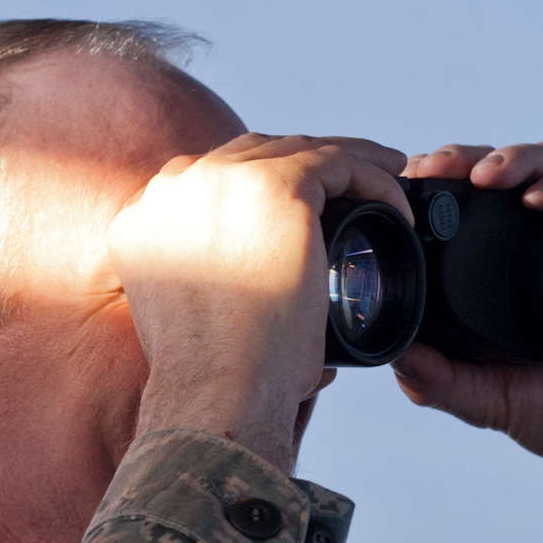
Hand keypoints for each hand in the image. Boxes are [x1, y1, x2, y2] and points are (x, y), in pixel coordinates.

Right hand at [109, 132, 410, 469]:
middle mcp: (176, 187)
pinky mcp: (277, 187)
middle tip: (350, 182)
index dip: (263, 185)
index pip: (214, 182)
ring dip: (347, 161)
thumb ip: (210, 284)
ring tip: (386, 176)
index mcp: (145, 218)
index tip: (301, 206)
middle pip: (255, 154)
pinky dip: (374, 179)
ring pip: (299, 150)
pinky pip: (339, 163)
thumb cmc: (217, 382)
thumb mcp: (195, 322)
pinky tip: (397, 200)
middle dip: (306, 164)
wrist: (216, 393)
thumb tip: (268, 289)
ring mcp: (224, 180)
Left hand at [392, 144, 542, 500]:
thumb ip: (441, 383)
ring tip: (486, 174)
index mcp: (506, 274)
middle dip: (468, 157)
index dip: (439, 183)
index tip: (408, 181)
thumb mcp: (490, 402)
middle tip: (437, 167)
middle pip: (507, 173)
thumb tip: (392, 355)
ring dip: (517, 158)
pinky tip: (539, 199)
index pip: (470, 206)